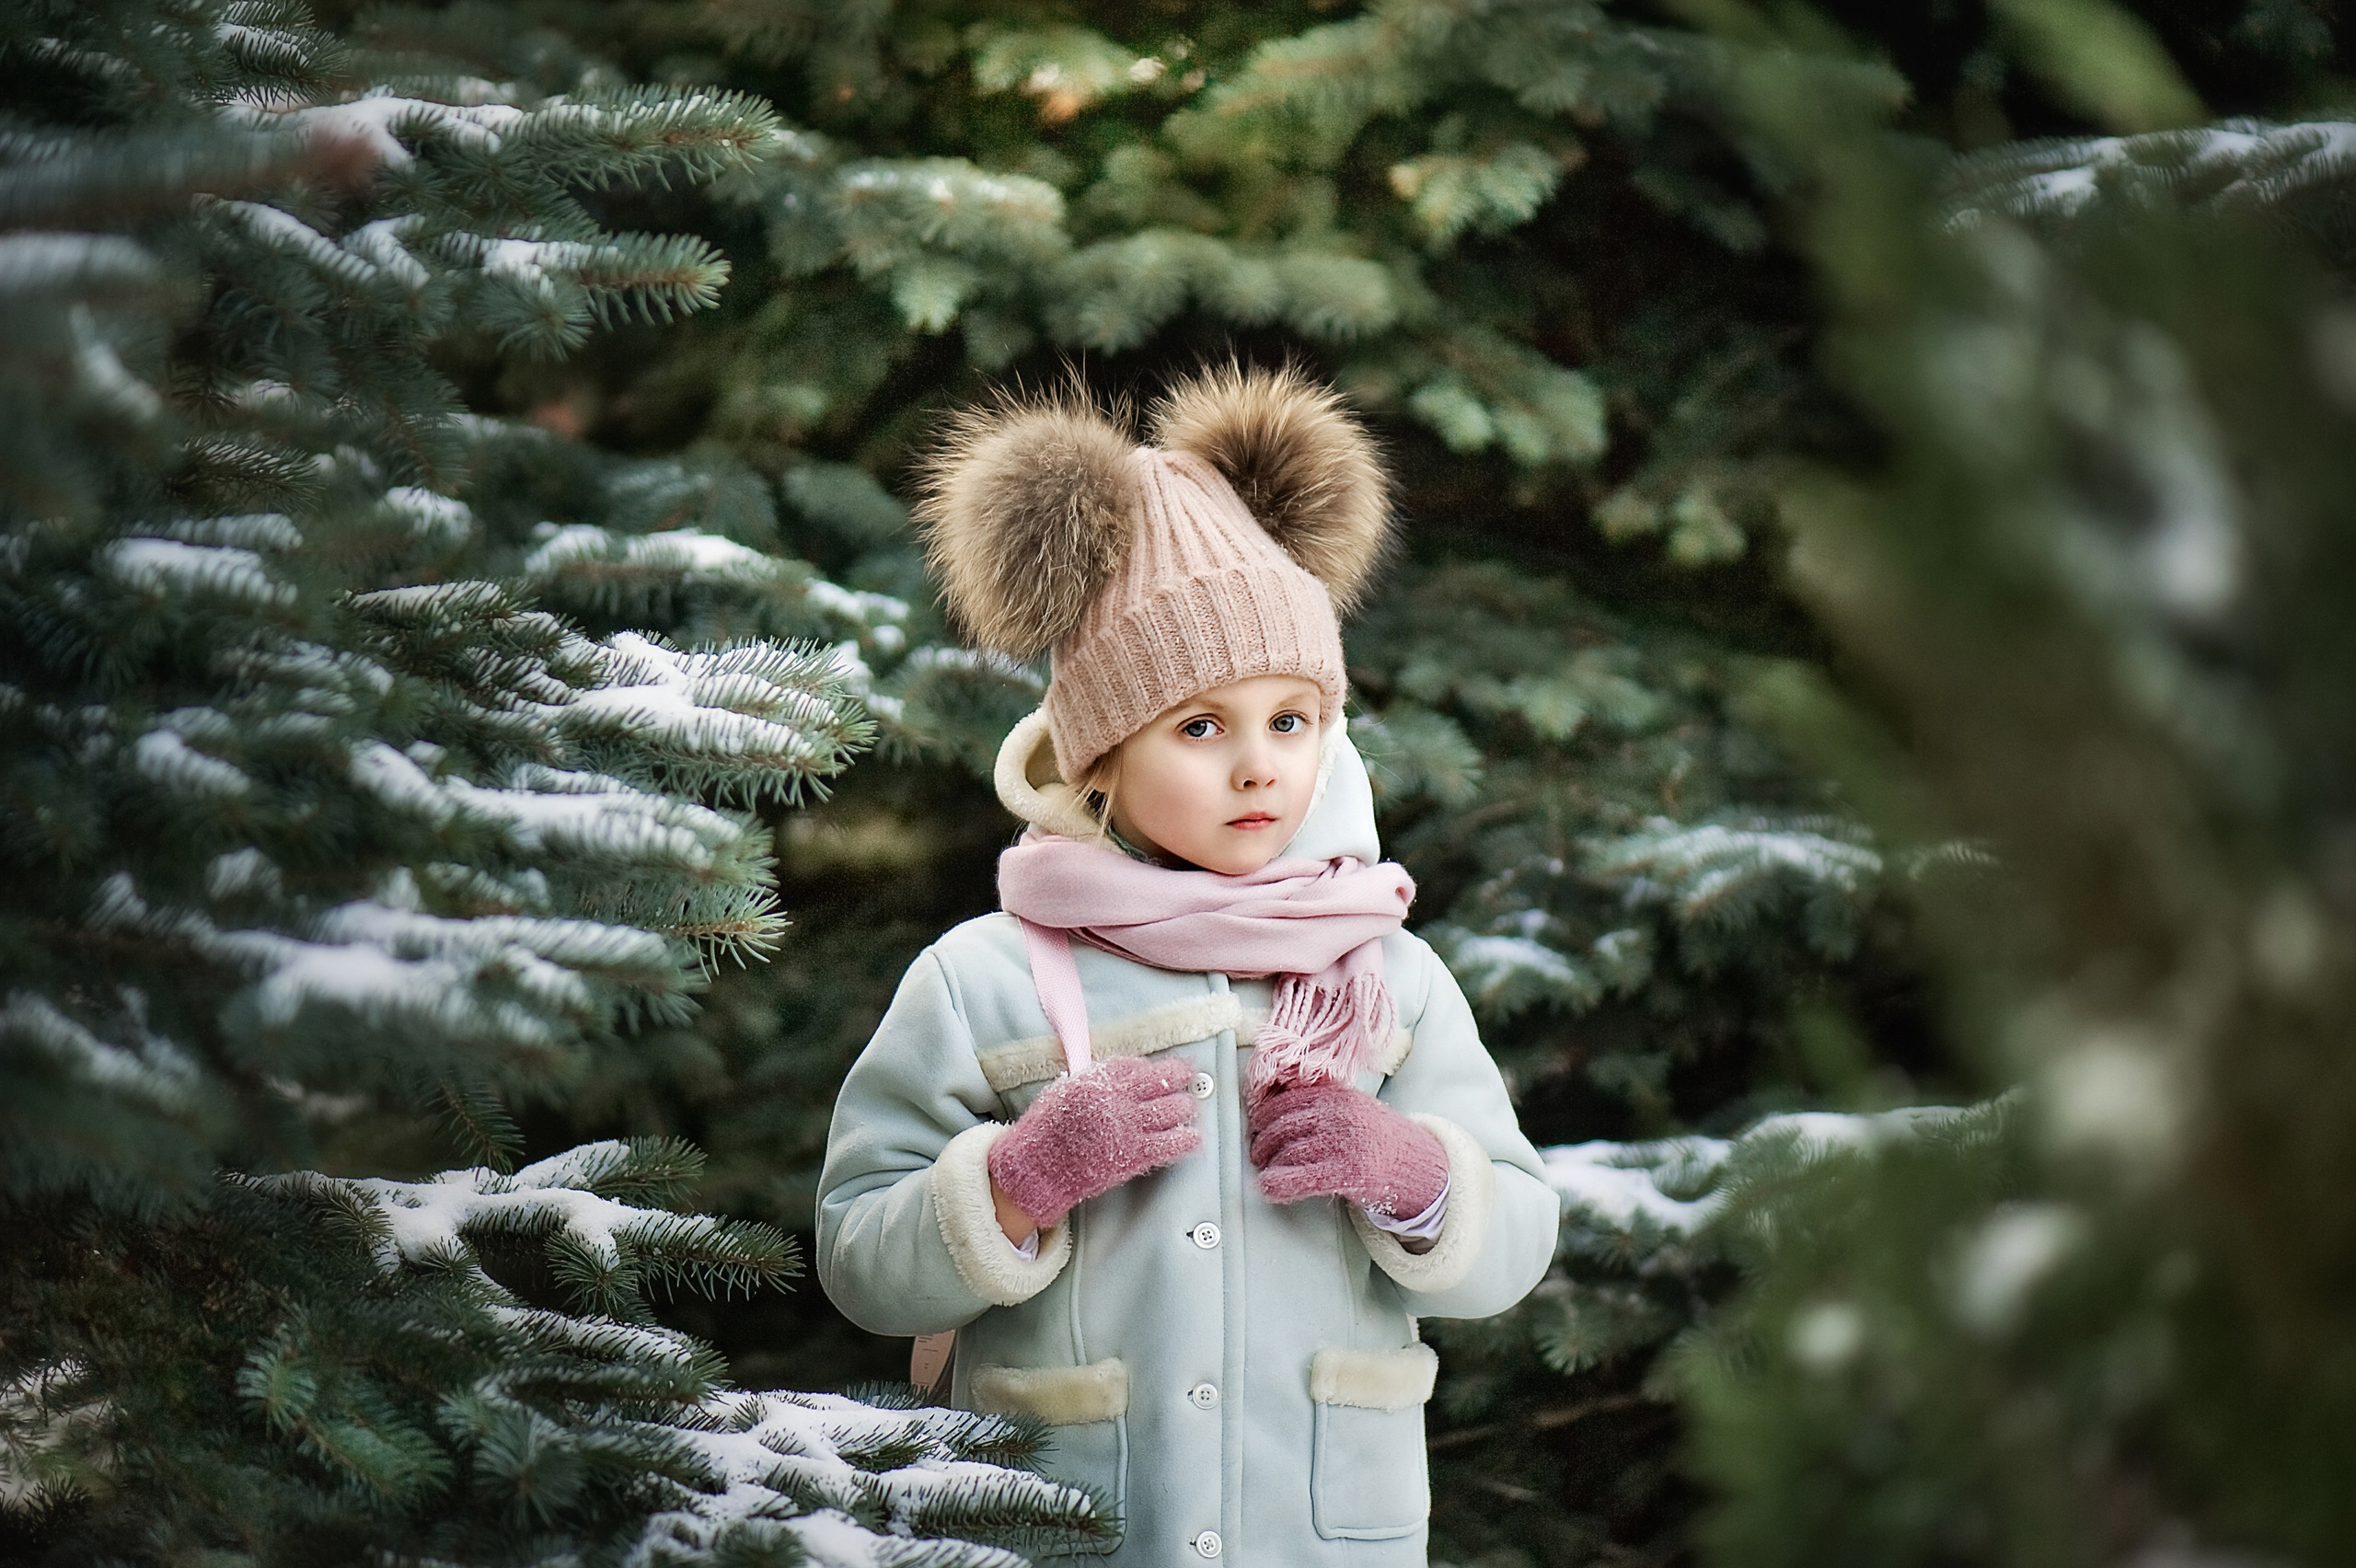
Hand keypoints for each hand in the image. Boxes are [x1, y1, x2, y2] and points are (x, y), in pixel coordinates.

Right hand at [986, 1055, 1202, 1231]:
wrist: (1036, 1169)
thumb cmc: (1045, 1132)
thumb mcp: (1063, 1093)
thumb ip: (1092, 1082)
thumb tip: (1118, 1076)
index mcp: (1096, 1080)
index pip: (1135, 1065)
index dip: (1151, 1067)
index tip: (1160, 1069)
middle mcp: (1115, 1098)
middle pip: (1161, 1081)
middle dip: (1178, 1078)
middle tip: (1187, 1078)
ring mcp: (1126, 1126)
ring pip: (1171, 1109)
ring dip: (1185, 1107)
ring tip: (1189, 1107)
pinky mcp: (1132, 1154)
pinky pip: (1170, 1144)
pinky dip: (1186, 1140)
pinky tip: (1194, 1138)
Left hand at [1247, 1080, 1446, 1218]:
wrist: (1418, 1165)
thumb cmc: (1379, 1139)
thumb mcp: (1353, 1109)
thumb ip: (1321, 1106)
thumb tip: (1273, 1111)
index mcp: (1337, 1096)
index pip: (1285, 1102)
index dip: (1263, 1117)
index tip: (1255, 1128)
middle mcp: (1339, 1115)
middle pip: (1281, 1127)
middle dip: (1261, 1143)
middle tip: (1256, 1154)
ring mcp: (1344, 1143)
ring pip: (1288, 1152)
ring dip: (1268, 1165)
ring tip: (1265, 1172)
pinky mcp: (1347, 1172)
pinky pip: (1300, 1178)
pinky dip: (1278, 1184)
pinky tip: (1269, 1189)